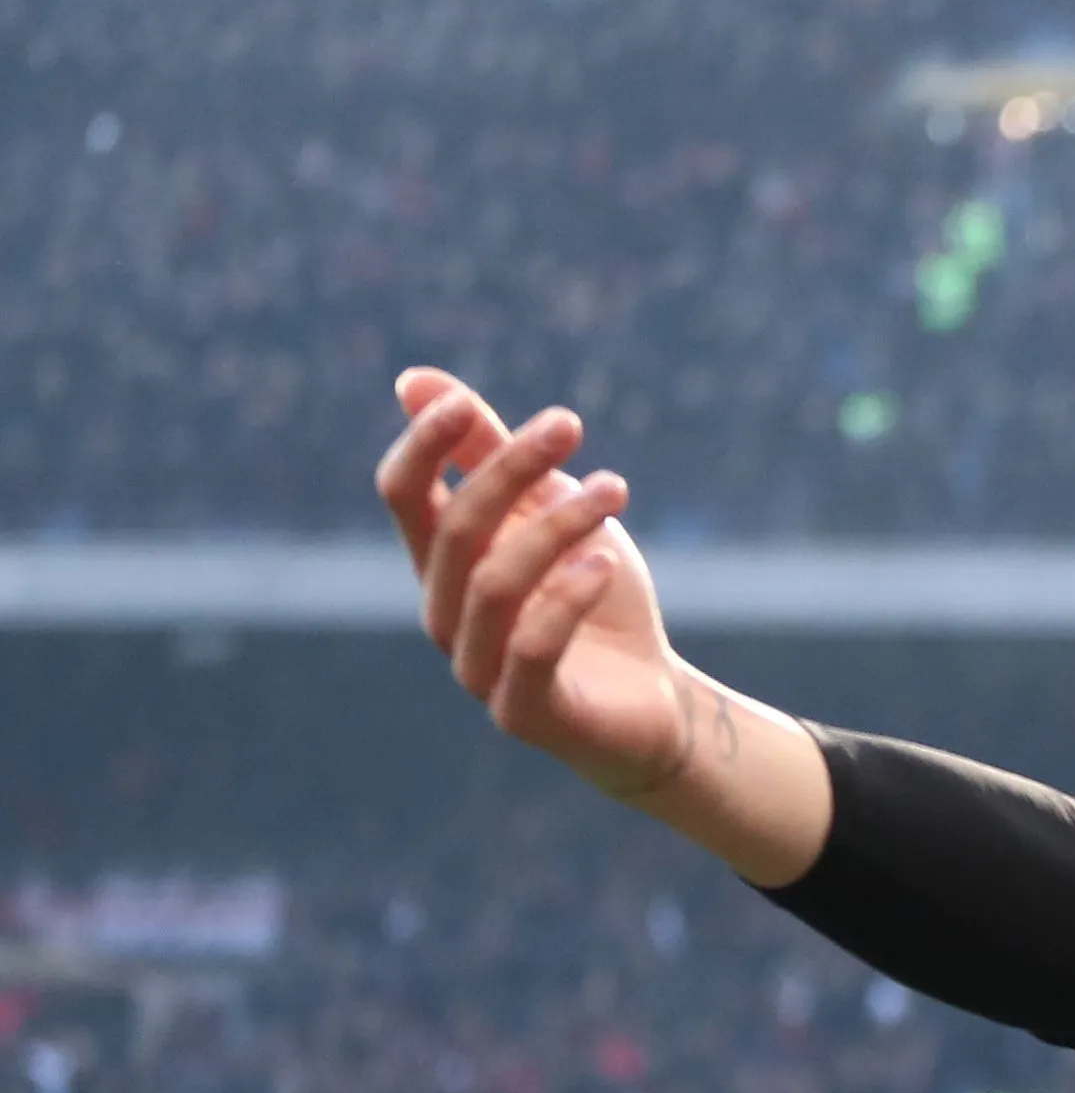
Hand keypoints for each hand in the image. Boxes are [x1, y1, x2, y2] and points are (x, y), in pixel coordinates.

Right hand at [376, 369, 690, 794]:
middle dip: (511, 469)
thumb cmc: (591, 596)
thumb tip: (413, 380)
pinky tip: (605, 563)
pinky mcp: (522, 712)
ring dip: (558, 526)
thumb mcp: (548, 511)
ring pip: (495, 583)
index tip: (467, 402)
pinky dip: (567, 598)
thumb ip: (486, 452)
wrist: (652, 698)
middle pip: (456, 529)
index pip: (404, 495)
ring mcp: (478, 668)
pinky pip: (532, 649)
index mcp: (441, 562)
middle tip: (570, 424)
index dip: (423, 445)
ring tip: (616, 489)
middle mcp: (445, 613)